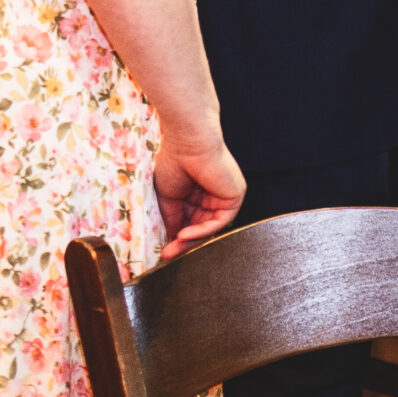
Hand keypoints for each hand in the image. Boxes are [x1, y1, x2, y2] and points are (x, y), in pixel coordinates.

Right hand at [152, 137, 245, 259]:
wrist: (187, 141)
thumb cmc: (175, 161)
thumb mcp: (168, 197)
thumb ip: (173, 219)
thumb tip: (172, 240)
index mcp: (198, 194)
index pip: (190, 222)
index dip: (177, 237)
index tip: (163, 250)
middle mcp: (213, 196)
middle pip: (200, 228)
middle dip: (183, 243)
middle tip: (167, 255)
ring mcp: (225, 197)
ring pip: (210, 228)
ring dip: (191, 240)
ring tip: (174, 247)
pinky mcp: (234, 197)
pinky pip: (219, 222)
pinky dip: (202, 231)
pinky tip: (185, 234)